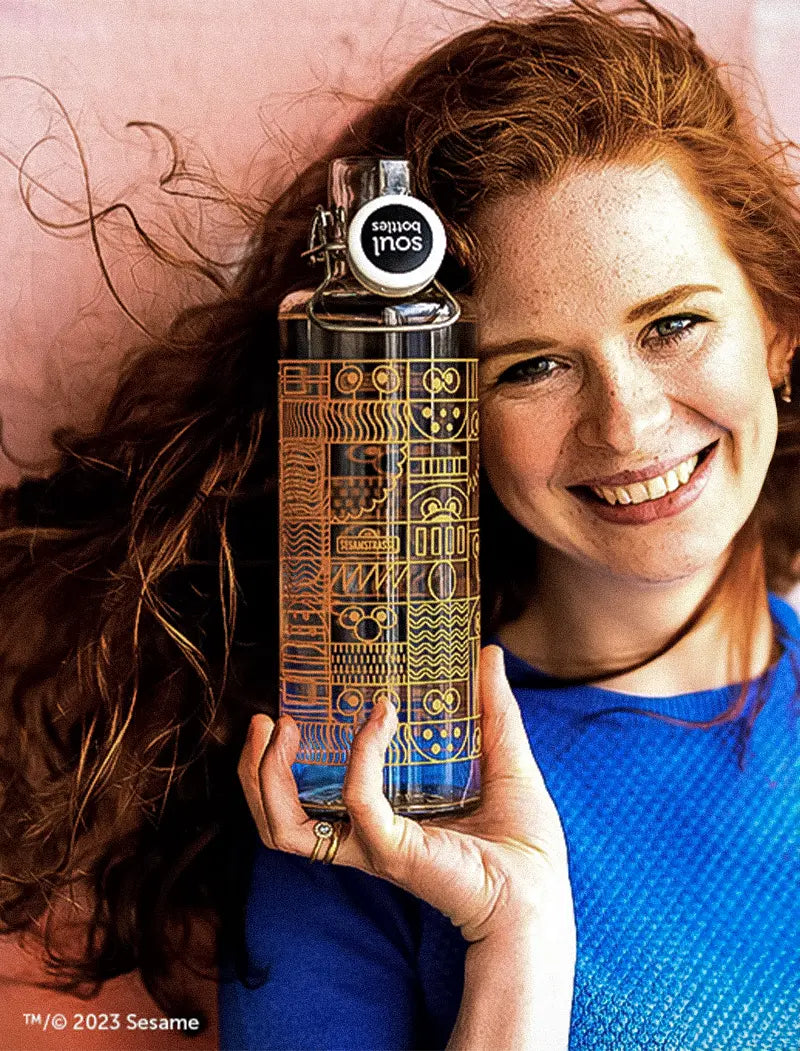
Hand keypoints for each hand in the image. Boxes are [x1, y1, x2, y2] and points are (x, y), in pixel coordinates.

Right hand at [238, 645, 572, 944]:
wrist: (543, 892)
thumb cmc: (524, 842)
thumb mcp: (505, 759)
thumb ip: (492, 708)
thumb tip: (488, 653)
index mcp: (381, 822)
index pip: (308, 803)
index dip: (281, 765)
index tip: (289, 712)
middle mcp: (367, 837)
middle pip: (279, 820)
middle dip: (255, 773)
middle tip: (267, 721)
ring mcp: (375, 847)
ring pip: (287, 828)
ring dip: (269, 777)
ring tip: (280, 727)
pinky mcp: (394, 851)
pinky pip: (358, 800)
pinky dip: (361, 754)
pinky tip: (382, 716)